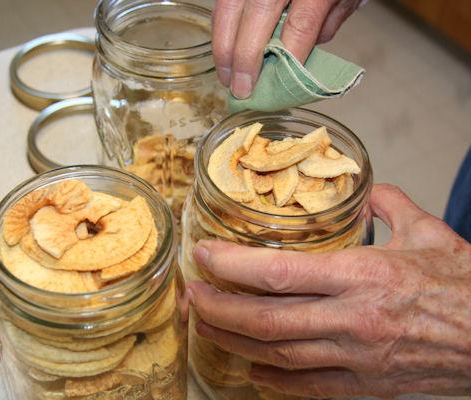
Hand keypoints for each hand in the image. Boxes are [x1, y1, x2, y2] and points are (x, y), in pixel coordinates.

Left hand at [188, 184, 470, 397]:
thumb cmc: (466, 288)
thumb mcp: (428, 234)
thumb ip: (390, 205)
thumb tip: (368, 191)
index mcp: (364, 275)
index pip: (277, 273)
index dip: (230, 266)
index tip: (202, 255)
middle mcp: (352, 319)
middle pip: (264, 320)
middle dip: (216, 308)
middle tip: (190, 295)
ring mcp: (356, 358)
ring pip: (276, 355)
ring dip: (232, 341)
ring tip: (205, 324)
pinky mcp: (366, 387)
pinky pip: (306, 388)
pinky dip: (273, 380)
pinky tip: (253, 368)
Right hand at [213, 0, 363, 97]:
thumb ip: (329, 20)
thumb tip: (298, 53)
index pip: (300, 25)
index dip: (286, 59)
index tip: (274, 86)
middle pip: (256, 16)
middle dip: (244, 58)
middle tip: (240, 90)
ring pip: (229, 7)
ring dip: (223, 46)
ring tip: (226, 76)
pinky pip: (223, 0)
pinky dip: (220, 27)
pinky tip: (223, 49)